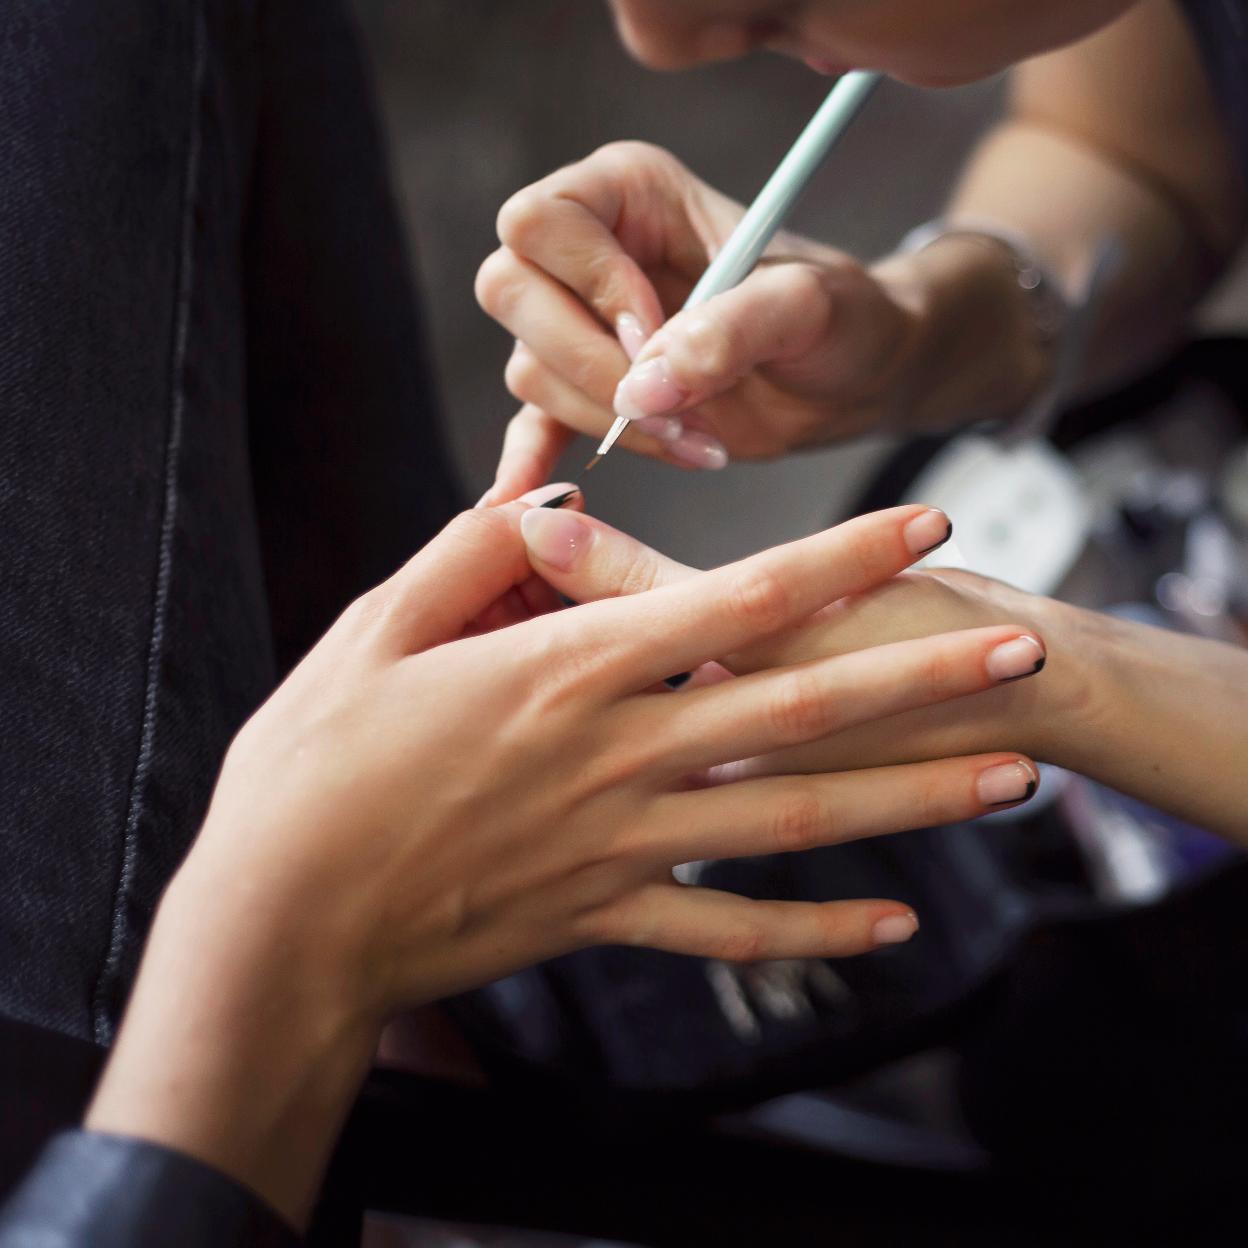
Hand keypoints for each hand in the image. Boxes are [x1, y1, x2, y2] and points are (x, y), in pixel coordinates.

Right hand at [89, 499, 1044, 1222]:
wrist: (285, 922)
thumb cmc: (312, 772)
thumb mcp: (372, 632)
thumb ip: (468, 556)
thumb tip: (537, 498)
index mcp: (567, 672)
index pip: (738, 601)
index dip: (841, 556)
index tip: (922, 521)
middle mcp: (618, 757)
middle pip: (800, 708)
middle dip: (921, 676)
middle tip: (1022, 653)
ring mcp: (623, 847)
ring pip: (794, 819)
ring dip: (909, 798)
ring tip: (1005, 779)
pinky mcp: (605, 916)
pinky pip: (732, 934)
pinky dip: (816, 931)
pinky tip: (894, 924)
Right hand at [474, 142, 936, 499]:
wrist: (850, 378)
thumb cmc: (839, 319)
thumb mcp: (809, 308)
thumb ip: (730, 332)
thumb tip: (642, 388)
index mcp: (629, 193)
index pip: (540, 222)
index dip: (587, 283)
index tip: (654, 333)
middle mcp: (589, 249)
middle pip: (511, 291)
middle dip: (589, 363)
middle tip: (674, 407)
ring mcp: (579, 323)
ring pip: (529, 370)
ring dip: (606, 420)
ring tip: (693, 439)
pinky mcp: (586, 391)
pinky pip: (530, 423)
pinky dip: (529, 460)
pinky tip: (524, 494)